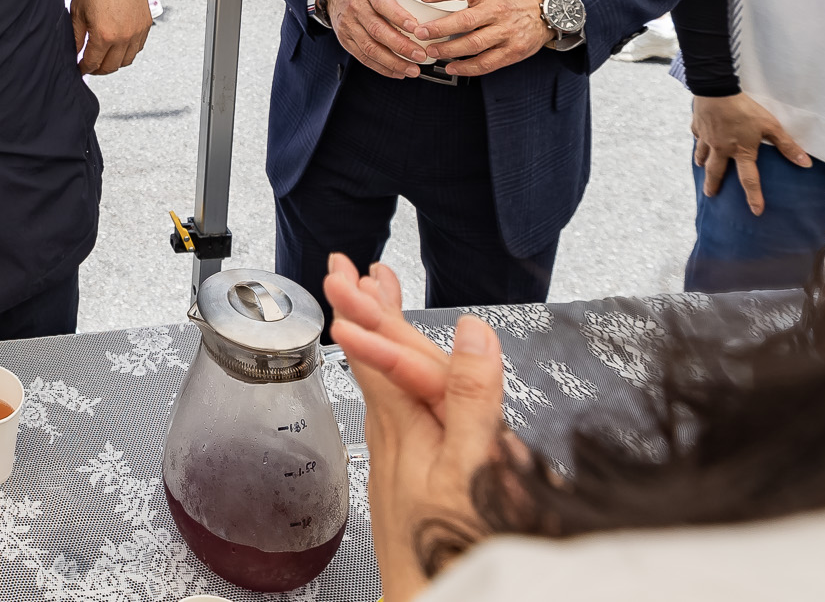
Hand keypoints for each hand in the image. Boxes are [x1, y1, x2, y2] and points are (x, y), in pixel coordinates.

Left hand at [73, 0, 152, 74]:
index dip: (84, 68)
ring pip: (126, 61)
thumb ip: (76, 36)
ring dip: (114, 63)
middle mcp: (123, 37)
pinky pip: (137, 48)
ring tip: (103, 57)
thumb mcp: (78, 11)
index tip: (79, 68)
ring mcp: (137, 33)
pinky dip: (127, 52)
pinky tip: (117, 46)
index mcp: (104, 35)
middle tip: (90, 65)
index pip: (93, 63)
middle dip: (98, 69)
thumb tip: (74, 53)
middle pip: (111, 67)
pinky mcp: (145, 26)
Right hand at [325, 0, 443, 78]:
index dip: (400, 17)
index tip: (417, 29)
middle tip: (421, 55)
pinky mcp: (345, 41)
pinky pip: (364, 58)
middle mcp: (356, 8)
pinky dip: (382, 68)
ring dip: (394, 62)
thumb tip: (440, 1)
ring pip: (370, 48)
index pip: (383, 4)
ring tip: (413, 69)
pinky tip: (398, 72)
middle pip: (378, 30)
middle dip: (401, 46)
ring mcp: (349, 25)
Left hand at [325, 253, 514, 600]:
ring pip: (388, 390)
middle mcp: (398, 441)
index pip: (383, 352)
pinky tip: (398, 390)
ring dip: (381, 345)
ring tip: (371, 309)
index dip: (368, 309)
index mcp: (410, 428)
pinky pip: (398, 420)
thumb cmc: (448, 551)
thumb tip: (473, 332)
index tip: (350, 272)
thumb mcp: (470, 466)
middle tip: (352, 272)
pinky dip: (395, 388)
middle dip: (368, 314)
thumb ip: (470, 399)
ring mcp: (402, 464)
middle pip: (381, 365)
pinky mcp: (412, 486)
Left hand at [409, 0, 554, 75]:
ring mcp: (507, 32)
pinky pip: (486, 63)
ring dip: (449, 50)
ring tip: (432, 51)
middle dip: (439, 28)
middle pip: (465, 20)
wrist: (544, 12)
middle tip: (421, 32)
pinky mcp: (512, 52)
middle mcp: (499, 11)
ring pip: (474, 44)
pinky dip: (466, 68)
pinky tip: (451, 67)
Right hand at [693, 92, 811, 215]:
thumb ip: (786, 145)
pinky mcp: (698, 125)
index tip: (756, 211)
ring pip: (702, 155)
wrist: (716, 90)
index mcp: (740, 151)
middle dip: (713, 185)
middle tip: (711, 194)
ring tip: (701, 168)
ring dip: (702, 164)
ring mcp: (707, 138)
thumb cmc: (744, 109)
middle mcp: (721, 149)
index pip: (749, 179)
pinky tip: (699, 139)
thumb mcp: (770, 125)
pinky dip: (698, 140)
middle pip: (716, 172)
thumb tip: (806, 164)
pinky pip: (697, 137)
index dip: (754, 196)